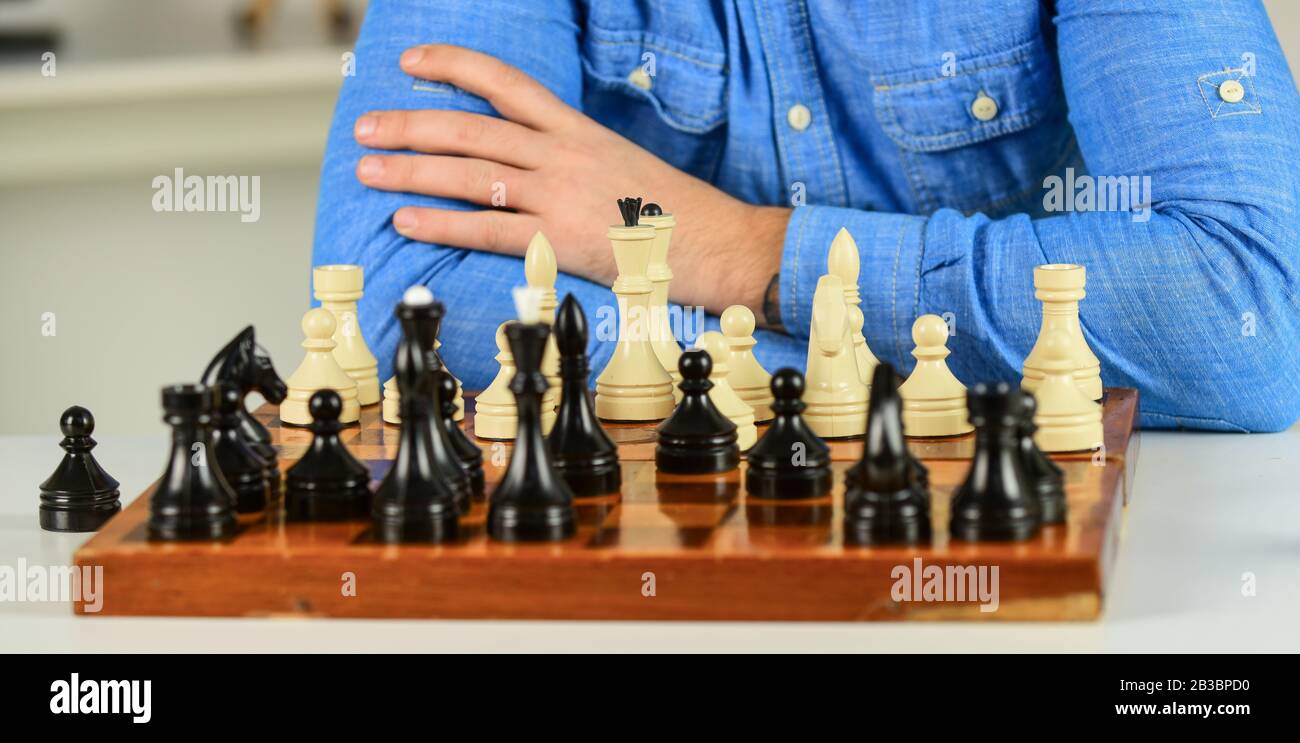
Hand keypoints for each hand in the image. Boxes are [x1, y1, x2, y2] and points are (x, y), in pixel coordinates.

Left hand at [353, 44, 788, 319]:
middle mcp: (564, 154)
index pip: (506, 83)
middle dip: (411, 124)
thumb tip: (526, 164)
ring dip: (412, 170)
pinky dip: (442, 223)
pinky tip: (406, 220)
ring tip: (368, 169)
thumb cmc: (672, 213)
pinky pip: (489, 228)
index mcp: (578, 130)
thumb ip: (571, 159)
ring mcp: (561, 195)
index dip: (453, 67)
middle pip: (473, 128)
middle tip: (365, 126)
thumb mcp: (620, 165)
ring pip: (472, 174)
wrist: (720, 244)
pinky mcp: (561, 240)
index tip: (411, 62)